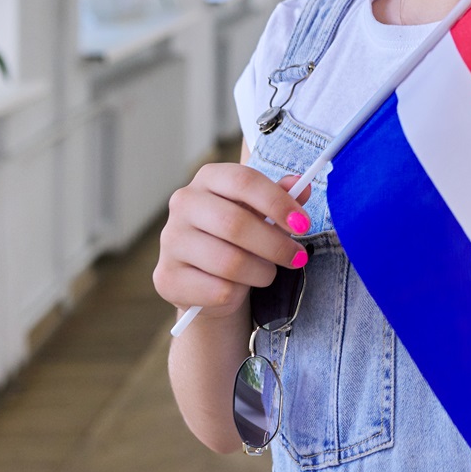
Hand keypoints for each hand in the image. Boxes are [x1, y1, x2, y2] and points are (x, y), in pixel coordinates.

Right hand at [154, 164, 313, 319]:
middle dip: (275, 245)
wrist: (208, 278)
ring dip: (261, 272)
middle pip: (235, 224)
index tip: (303, 224)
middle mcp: (183, 204)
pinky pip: (218, 290)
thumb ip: (282, 198)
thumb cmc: (240, 236)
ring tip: (268, 272)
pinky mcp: (167, 278)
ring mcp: (171, 241)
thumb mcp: (262, 212)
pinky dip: (239, 293)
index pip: (244, 181)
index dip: (277, 202)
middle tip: (297, 257)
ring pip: (229, 262)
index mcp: (208, 178)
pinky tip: (239, 288)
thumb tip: (303, 185)